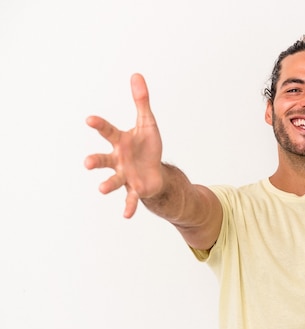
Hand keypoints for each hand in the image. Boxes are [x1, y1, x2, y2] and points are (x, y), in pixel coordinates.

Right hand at [84, 74, 163, 217]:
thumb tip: (137, 75)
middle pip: (102, 159)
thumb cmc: (147, 147)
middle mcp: (118, 159)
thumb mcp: (148, 123)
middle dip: (94, 161)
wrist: (155, 171)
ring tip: (101, 189)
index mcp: (120, 141)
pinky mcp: (136, 189)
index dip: (99, 125)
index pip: (108, 131)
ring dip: (107, 185)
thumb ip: (141, 101)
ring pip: (113, 180)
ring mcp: (125, 175)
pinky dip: (129, 206)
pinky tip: (126, 215)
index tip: (90, 120)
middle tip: (87, 163)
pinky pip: (131, 199)